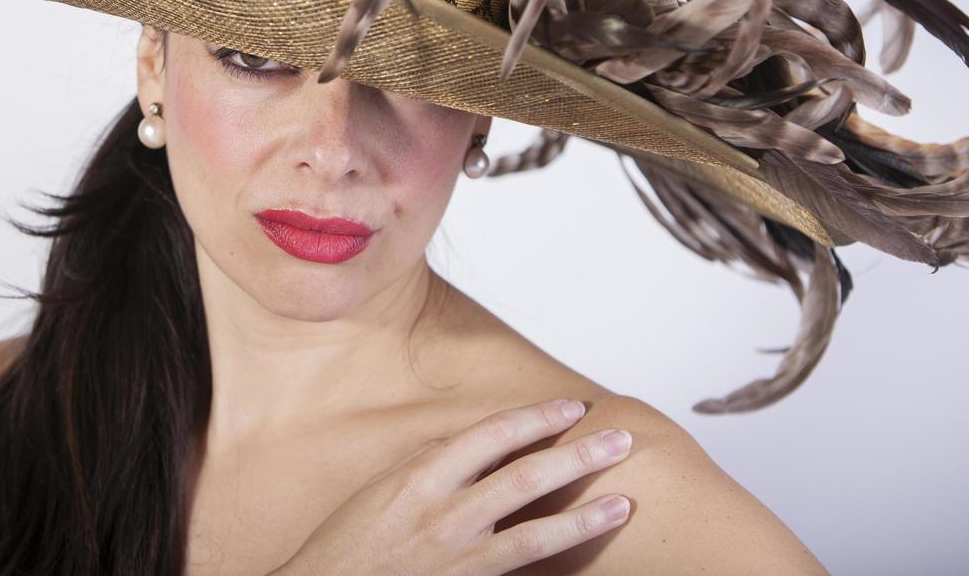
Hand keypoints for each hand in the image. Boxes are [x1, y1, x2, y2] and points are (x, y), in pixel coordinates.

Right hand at [270, 398, 631, 575]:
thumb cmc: (346, 543)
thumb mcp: (383, 487)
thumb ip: (431, 465)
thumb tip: (478, 445)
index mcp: (419, 478)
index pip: (491, 436)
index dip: (536, 418)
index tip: (570, 407)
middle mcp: (443, 516)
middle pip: (524, 479)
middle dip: (576, 456)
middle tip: (618, 440)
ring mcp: (457, 558)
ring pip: (534, 534)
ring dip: (583, 518)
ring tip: (622, 503)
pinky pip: (518, 570)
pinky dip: (554, 561)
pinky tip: (581, 552)